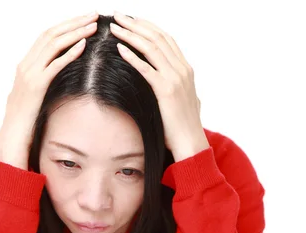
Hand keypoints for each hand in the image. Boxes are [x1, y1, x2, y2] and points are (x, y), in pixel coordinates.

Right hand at [0, 11, 98, 166]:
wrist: (12, 136)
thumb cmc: (24, 120)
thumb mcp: (33, 96)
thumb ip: (42, 82)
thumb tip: (55, 77)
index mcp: (25, 65)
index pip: (46, 36)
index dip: (66, 25)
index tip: (83, 19)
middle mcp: (25, 65)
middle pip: (51, 35)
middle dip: (73, 23)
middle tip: (93, 15)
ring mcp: (29, 74)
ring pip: (53, 45)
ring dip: (75, 33)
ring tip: (93, 26)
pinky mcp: (36, 86)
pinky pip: (55, 64)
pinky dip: (69, 53)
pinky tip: (83, 46)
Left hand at [109, 11, 208, 160]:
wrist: (191, 143)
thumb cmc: (183, 126)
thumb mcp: (184, 100)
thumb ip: (177, 88)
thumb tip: (171, 85)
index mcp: (185, 69)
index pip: (165, 39)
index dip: (147, 27)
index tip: (131, 20)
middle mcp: (182, 69)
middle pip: (157, 38)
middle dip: (136, 24)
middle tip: (118, 16)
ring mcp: (175, 79)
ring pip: (151, 48)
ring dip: (131, 34)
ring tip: (114, 27)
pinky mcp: (166, 91)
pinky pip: (146, 68)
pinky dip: (132, 56)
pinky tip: (119, 48)